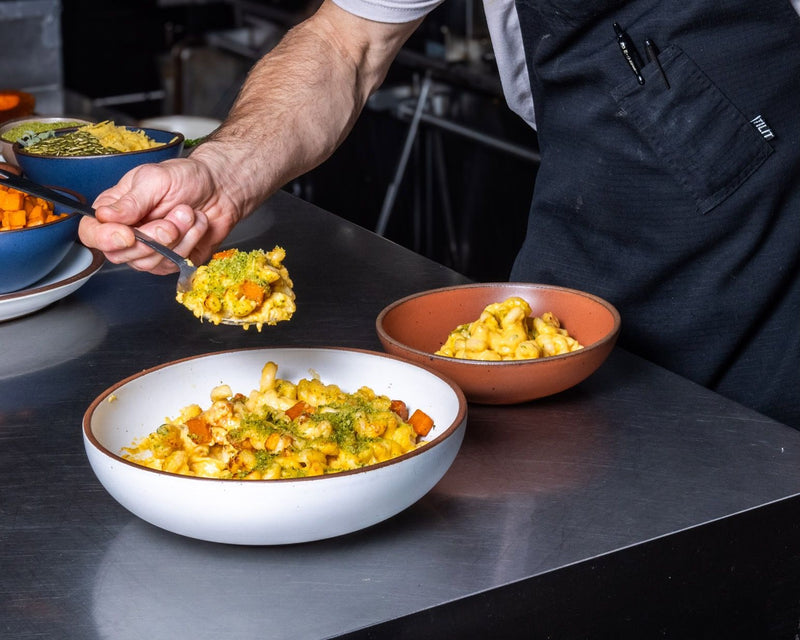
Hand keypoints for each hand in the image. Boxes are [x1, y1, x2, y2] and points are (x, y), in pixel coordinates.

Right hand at [78, 156, 242, 274]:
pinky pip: (174, 264)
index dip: (106, 239)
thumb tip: (104, 215)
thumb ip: (131, 200)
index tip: (127, 234)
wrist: (220, 188)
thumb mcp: (155, 179)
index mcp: (114, 210)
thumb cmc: (186, 178)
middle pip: (121, 254)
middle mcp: (128, 233)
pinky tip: (196, 225)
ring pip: (150, 262)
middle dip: (151, 238)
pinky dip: (190, 242)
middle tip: (171, 219)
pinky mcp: (172, 260)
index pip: (92, 234)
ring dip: (176, 238)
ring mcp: (150, 250)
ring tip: (187, 213)